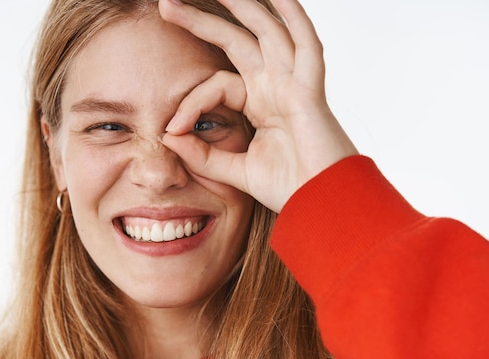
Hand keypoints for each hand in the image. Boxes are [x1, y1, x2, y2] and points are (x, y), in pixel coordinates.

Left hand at [159, 0, 357, 212]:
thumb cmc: (289, 190)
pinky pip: (304, 43)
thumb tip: (168, 137)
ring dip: (241, 4)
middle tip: (167, 4)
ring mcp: (293, 84)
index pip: (216, 85)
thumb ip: (203, 155)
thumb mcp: (235, 170)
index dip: (190, 103)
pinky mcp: (309, 89)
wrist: (321, 207)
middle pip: (236, 41)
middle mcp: (276, 87)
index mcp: (262, 104)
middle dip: (202, 21)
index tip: (170, 130)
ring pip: (266, 31)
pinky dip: (293, 15)